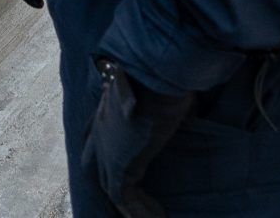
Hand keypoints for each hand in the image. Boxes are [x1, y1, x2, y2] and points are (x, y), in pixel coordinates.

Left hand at [83, 59, 192, 217]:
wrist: (157, 76)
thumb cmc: (164, 79)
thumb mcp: (161, 92)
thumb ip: (164, 106)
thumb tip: (185, 111)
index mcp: (106, 110)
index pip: (94, 136)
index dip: (102, 153)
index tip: (115, 167)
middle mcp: (101, 130)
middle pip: (97, 165)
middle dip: (112, 182)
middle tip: (131, 199)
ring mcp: (107, 149)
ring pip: (111, 185)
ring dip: (129, 203)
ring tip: (150, 215)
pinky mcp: (119, 165)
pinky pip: (123, 196)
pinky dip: (137, 210)